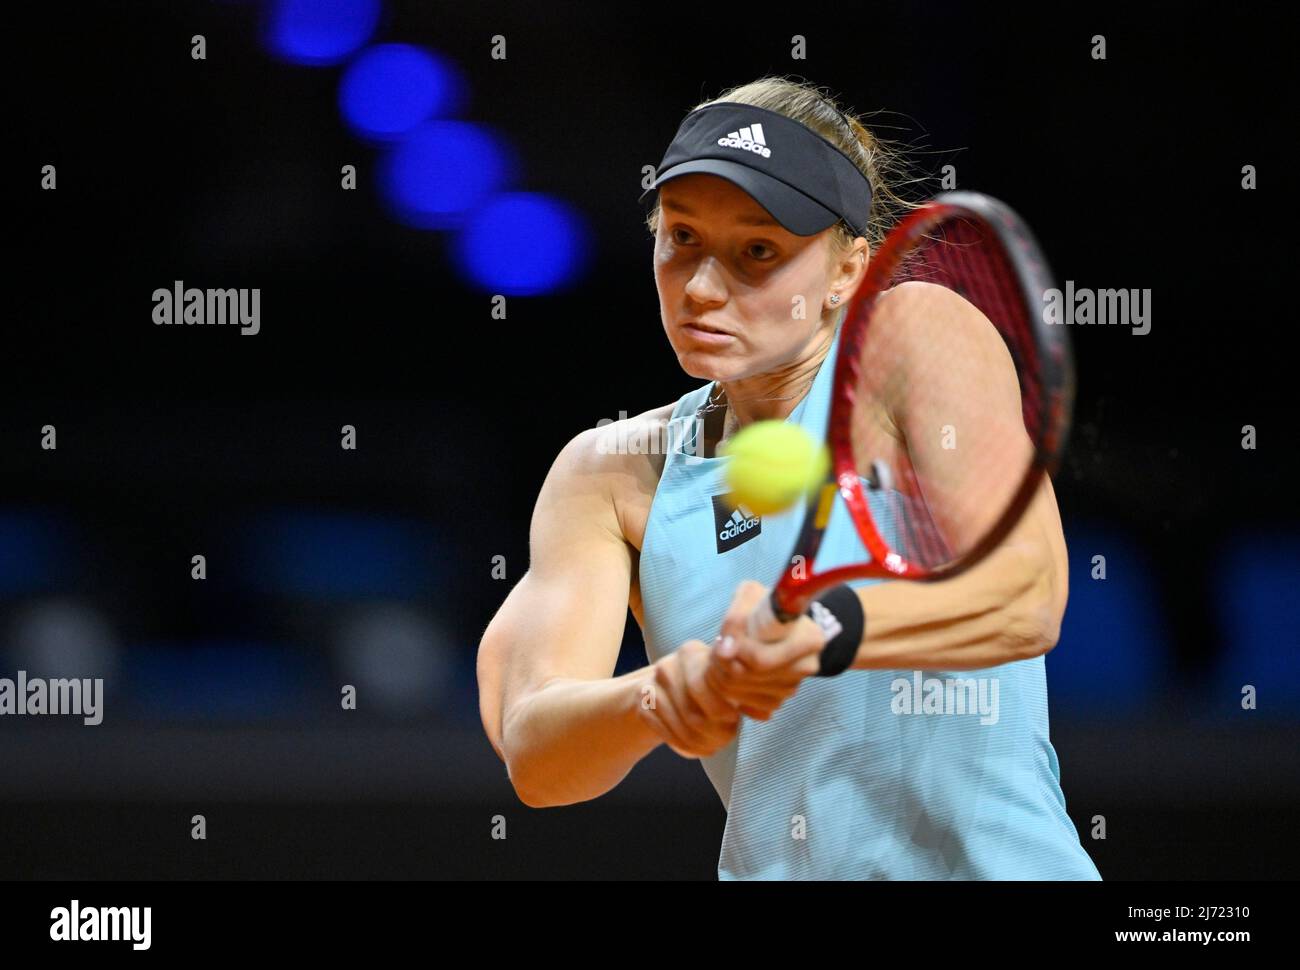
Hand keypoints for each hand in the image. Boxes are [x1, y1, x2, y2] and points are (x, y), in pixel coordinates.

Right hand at [637, 639, 740, 758]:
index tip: (733, 718)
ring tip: (714, 746)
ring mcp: (651, 687)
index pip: (708, 688)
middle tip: (726, 737)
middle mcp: (668, 666)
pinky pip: (665, 733)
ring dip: (701, 743)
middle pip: (693, 713)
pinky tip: (696, 748)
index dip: (724, 711)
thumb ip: (745, 692)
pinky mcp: (642, 706)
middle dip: (714, 732)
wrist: (666, 690)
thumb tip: (765, 713)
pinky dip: (683, 746)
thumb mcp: (725, 681)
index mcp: (692, 652)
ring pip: (680, 727)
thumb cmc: (708, 686)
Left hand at [706, 580, 825, 720]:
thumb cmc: (760, 607)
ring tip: (721, 659)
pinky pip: (747, 707)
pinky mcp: (778, 702)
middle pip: (750, 677)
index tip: (721, 642)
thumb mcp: (750, 595)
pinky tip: (731, 678)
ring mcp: (793, 687)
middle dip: (722, 664)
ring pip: (745, 694)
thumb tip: (726, 650)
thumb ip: (736, 617)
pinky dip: (733, 695)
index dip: (736, 652)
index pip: (761, 659)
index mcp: (809, 638)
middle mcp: (807, 666)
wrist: (768, 627)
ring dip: (723, 678)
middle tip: (714, 650)